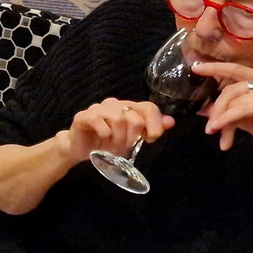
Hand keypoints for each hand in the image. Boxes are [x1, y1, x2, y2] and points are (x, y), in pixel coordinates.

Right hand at [57, 98, 173, 164]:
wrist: (82, 149)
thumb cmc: (108, 143)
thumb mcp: (133, 139)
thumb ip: (151, 129)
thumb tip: (170, 122)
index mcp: (128, 107)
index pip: (149, 108)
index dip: (154, 125)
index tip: (150, 139)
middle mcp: (114, 104)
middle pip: (135, 117)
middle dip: (133, 137)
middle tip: (126, 144)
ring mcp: (98, 108)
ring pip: (118, 120)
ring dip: (118, 138)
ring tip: (113, 144)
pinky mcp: (84, 116)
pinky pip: (100, 123)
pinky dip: (105, 135)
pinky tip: (102, 139)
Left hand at [192, 61, 252, 174]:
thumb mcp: (248, 121)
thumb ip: (229, 112)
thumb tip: (203, 110)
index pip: (235, 69)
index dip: (214, 67)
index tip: (195, 67)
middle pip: (231, 87)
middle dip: (216, 107)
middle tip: (209, 126)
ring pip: (235, 99)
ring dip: (221, 117)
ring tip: (214, 133)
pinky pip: (243, 109)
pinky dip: (228, 119)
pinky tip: (220, 130)